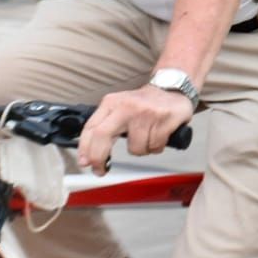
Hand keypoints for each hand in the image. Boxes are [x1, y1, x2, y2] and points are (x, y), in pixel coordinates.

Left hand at [77, 84, 194, 175]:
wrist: (172, 88)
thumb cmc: (143, 103)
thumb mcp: (118, 107)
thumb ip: (103, 126)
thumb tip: (88, 154)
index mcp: (112, 103)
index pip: (91, 128)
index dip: (85, 149)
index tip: (85, 162)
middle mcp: (127, 106)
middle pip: (103, 136)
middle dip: (99, 158)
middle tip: (100, 169)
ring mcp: (146, 113)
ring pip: (135, 148)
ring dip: (141, 150)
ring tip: (146, 137)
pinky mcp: (164, 119)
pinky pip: (154, 147)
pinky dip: (156, 147)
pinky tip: (158, 135)